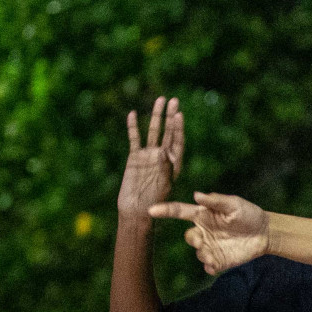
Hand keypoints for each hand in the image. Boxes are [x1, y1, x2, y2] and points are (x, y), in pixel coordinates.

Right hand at [118, 97, 183, 215]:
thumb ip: (163, 168)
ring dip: (156, 117)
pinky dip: (133, 127)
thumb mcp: (163, 185)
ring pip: (153, 132)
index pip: (178, 141)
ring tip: (160, 100)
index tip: (179, 114)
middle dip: (170, 116)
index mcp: (174, 163)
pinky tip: (132, 114)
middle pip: (168, 132)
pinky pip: (134, 139)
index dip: (178, 128)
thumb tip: (161, 152)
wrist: (137, 211)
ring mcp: (148, 156)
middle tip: (173, 100)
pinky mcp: (135, 158)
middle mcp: (162, 156)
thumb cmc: (154, 202)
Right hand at [149, 192, 268, 274]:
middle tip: (203, 241)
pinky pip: (208, 266)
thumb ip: (216, 200)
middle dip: (193, 240)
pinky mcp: (219, 260)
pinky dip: (210, 266)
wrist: (265, 233)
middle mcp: (204, 231)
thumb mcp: (234, 204)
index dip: (165, 210)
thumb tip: (197, 195)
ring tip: (216, 253)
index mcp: (203, 215)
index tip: (151, 210)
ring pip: (199, 253)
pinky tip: (216, 264)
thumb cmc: (248, 214)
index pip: (180, 212)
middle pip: (189, 238)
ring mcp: (211, 246)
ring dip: (205, 254)